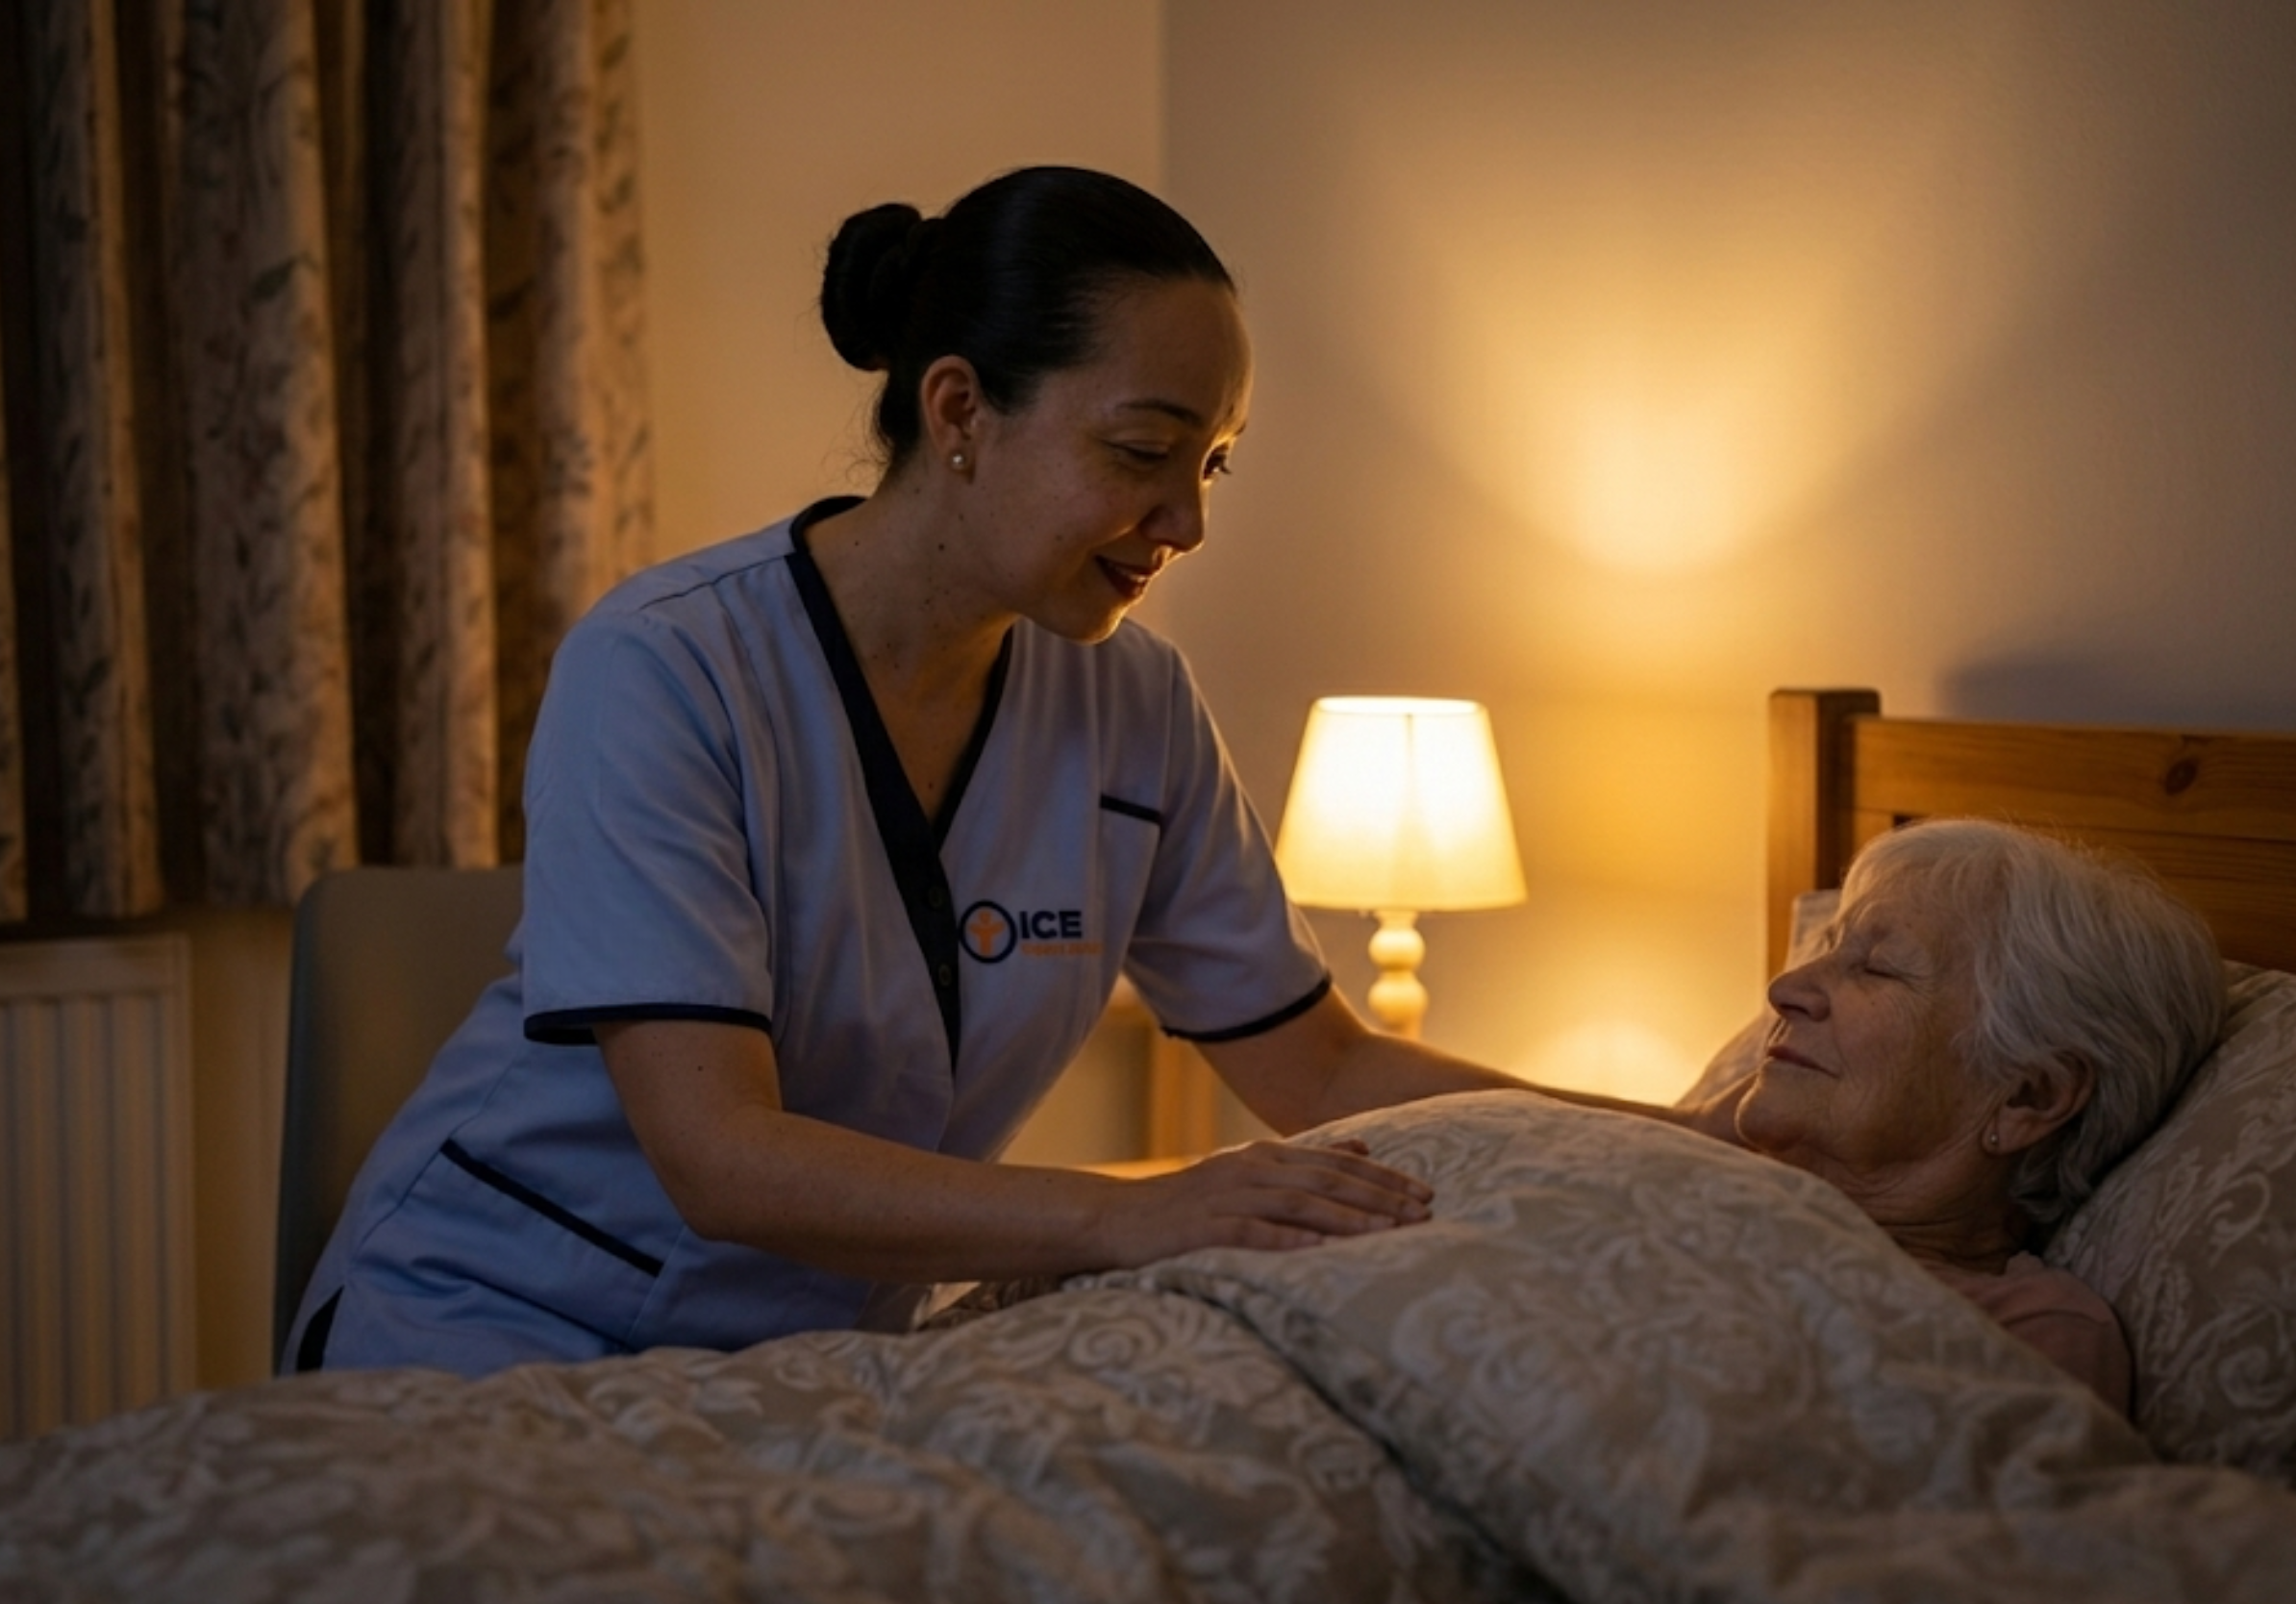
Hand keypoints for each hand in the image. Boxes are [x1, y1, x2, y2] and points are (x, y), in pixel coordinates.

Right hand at [1093, 1138, 1433, 1265]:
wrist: (1116, 1218)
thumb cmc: (1188, 1204)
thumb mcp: (1250, 1174)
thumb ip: (1305, 1162)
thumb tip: (1362, 1149)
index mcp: (1265, 1157)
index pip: (1337, 1165)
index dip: (1383, 1179)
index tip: (1425, 1194)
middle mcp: (1251, 1170)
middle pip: (1326, 1181)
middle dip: (1378, 1197)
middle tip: (1423, 1214)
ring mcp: (1226, 1197)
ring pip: (1298, 1203)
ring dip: (1347, 1218)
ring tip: (1389, 1232)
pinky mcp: (1203, 1227)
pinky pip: (1251, 1232)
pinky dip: (1286, 1239)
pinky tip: (1318, 1250)